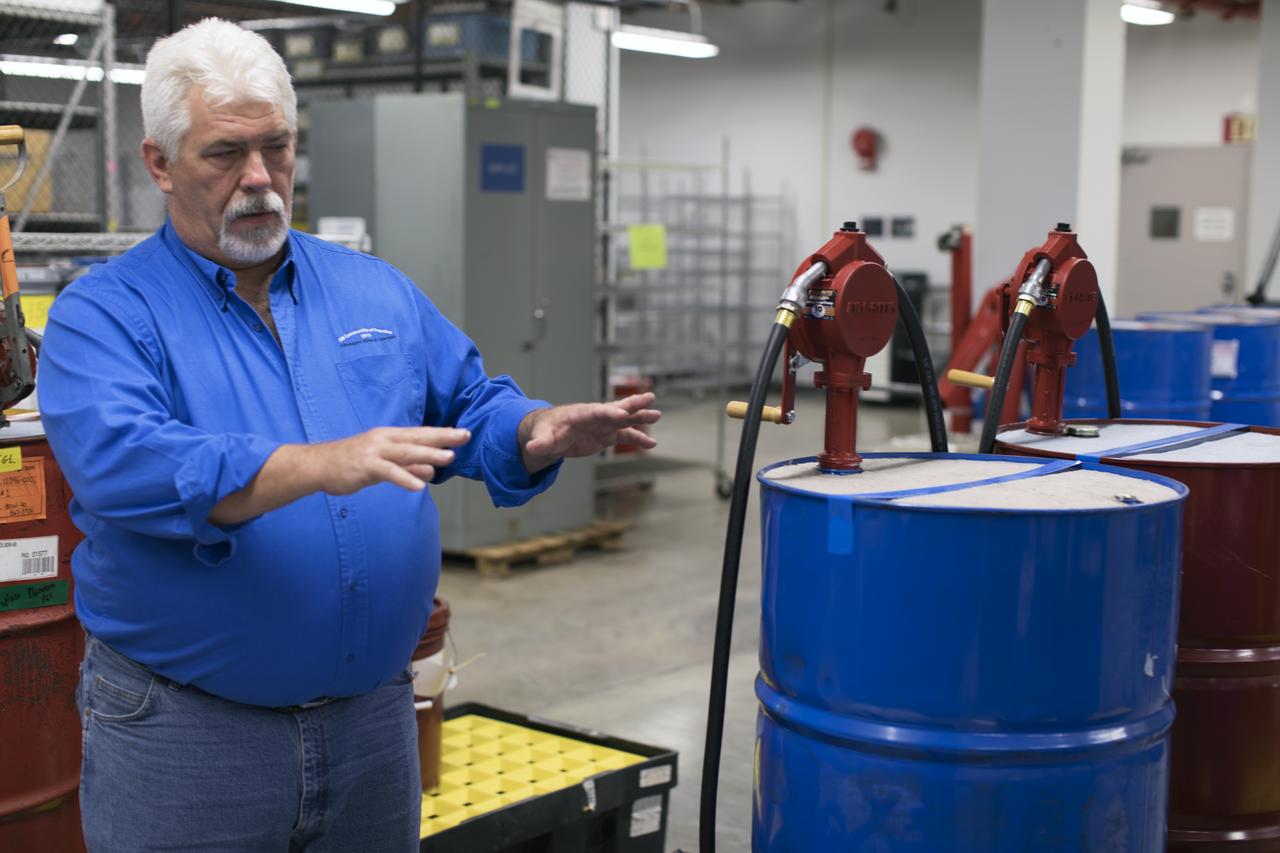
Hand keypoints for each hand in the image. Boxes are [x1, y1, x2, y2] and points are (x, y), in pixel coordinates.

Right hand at [310, 426, 470, 493]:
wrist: (318, 465)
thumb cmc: (352, 464)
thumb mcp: (384, 464)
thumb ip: (407, 467)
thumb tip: (430, 469)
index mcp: (390, 437)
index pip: (421, 434)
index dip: (442, 434)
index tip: (464, 434)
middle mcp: (385, 439)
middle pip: (418, 438)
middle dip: (443, 437)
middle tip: (465, 436)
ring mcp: (375, 451)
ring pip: (406, 452)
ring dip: (428, 454)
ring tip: (449, 458)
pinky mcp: (365, 466)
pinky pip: (388, 472)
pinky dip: (404, 478)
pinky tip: (418, 486)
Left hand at [520, 392, 660, 471]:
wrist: (549, 433)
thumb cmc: (544, 430)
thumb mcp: (540, 437)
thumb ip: (540, 443)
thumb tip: (533, 448)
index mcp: (579, 414)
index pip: (596, 411)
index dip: (608, 413)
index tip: (622, 415)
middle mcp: (595, 416)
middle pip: (615, 408)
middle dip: (631, 404)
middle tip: (649, 398)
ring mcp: (603, 425)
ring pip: (624, 419)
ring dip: (640, 417)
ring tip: (657, 415)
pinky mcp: (606, 435)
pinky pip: (624, 436)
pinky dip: (637, 439)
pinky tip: (651, 444)